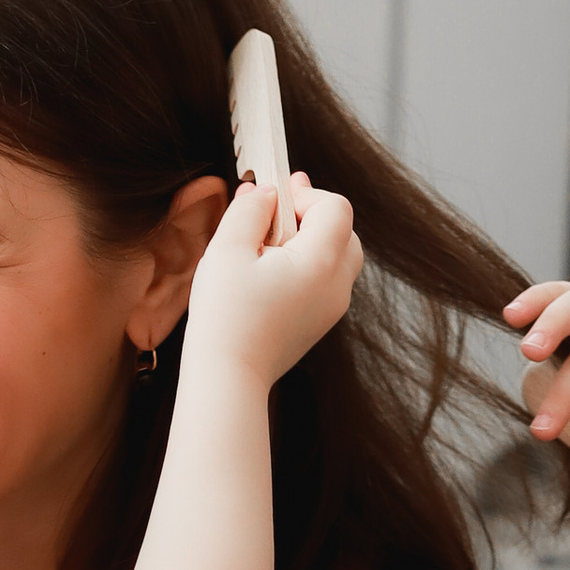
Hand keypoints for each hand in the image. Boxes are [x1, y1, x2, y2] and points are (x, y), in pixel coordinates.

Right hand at [181, 176, 361, 390]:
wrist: (228, 377)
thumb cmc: (226, 316)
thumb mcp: (227, 249)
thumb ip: (250, 209)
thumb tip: (266, 192)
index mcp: (321, 262)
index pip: (336, 207)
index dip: (306, 194)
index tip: (274, 198)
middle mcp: (337, 284)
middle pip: (344, 229)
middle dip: (311, 215)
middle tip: (273, 214)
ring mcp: (333, 307)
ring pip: (338, 255)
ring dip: (309, 239)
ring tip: (268, 246)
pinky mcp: (321, 322)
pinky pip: (326, 280)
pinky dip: (307, 265)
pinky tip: (270, 273)